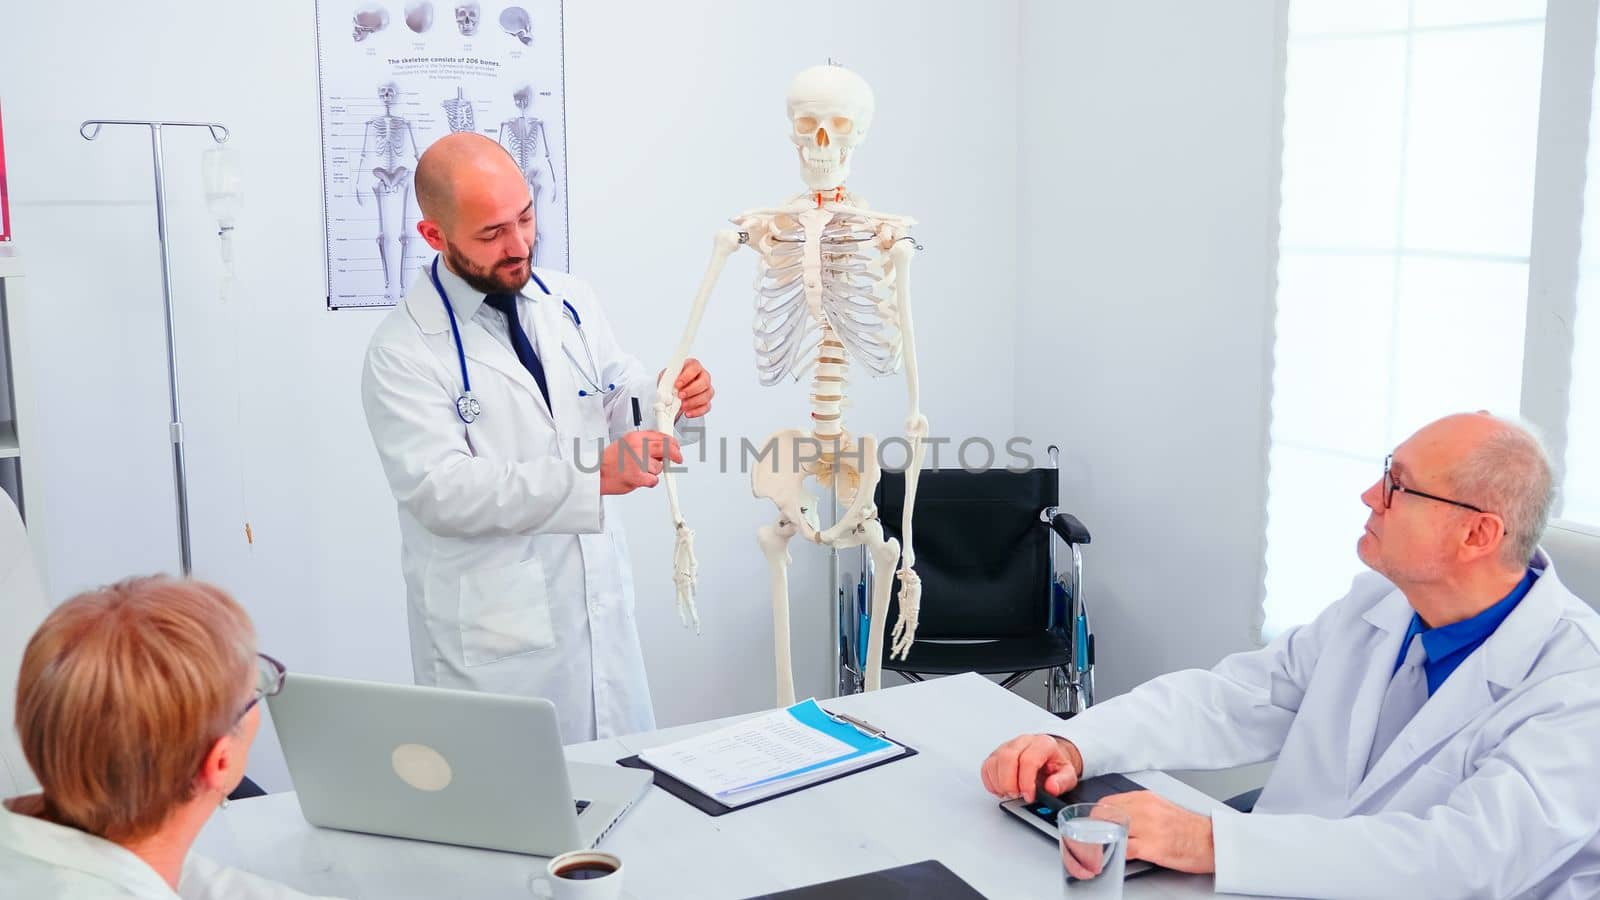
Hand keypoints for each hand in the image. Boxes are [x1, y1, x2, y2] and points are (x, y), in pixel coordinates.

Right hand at [599, 430, 681, 495]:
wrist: (596, 474)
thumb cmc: (609, 460)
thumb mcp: (625, 443)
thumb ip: (643, 442)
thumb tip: (661, 445)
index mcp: (635, 437)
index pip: (661, 436)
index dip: (672, 442)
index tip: (676, 446)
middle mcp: (637, 447)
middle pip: (666, 448)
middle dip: (676, 454)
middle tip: (678, 459)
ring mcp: (638, 462)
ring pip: (659, 467)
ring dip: (653, 471)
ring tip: (640, 471)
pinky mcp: (638, 477)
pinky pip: (654, 480)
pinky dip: (649, 482)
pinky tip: (640, 479)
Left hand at [660, 358, 712, 418]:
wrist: (671, 393)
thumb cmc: (672, 382)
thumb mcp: (666, 377)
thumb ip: (666, 378)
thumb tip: (666, 384)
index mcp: (693, 366)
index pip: (694, 368)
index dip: (687, 376)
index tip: (677, 384)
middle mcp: (703, 376)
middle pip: (704, 381)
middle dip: (691, 390)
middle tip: (680, 395)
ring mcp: (706, 389)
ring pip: (707, 395)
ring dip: (693, 402)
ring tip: (682, 406)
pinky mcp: (706, 401)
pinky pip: (706, 407)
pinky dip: (696, 411)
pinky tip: (688, 412)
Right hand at [979, 733, 1082, 802]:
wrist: (1048, 757)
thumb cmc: (1055, 765)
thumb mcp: (1068, 774)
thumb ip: (1062, 782)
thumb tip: (1052, 787)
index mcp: (1042, 744)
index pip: (1029, 759)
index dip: (1026, 781)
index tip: (1029, 796)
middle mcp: (1022, 742)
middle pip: (1007, 758)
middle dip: (1009, 782)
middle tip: (1017, 795)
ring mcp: (1007, 747)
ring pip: (994, 762)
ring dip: (1000, 783)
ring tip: (1011, 793)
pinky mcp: (996, 754)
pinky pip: (986, 767)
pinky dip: (991, 782)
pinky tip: (1002, 788)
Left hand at [1099, 791, 1215, 873]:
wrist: (1213, 841)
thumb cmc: (1190, 829)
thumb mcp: (1162, 808)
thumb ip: (1139, 809)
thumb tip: (1118, 818)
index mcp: (1145, 799)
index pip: (1107, 803)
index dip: (1097, 816)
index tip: (1094, 825)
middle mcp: (1145, 809)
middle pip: (1105, 816)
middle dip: (1095, 829)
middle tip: (1094, 840)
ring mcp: (1149, 828)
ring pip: (1111, 831)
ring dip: (1103, 842)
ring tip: (1101, 850)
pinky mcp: (1154, 847)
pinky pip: (1125, 849)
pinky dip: (1116, 854)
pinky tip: (1115, 858)